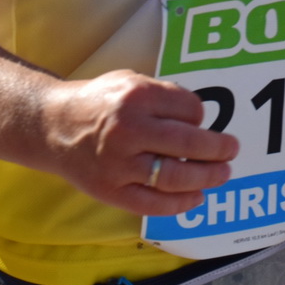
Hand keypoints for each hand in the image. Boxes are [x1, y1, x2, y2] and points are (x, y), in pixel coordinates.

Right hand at [39, 70, 237, 216]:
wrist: (52, 127)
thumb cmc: (98, 101)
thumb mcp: (129, 80)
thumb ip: (163, 95)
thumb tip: (201, 118)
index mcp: (137, 96)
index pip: (189, 109)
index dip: (200, 116)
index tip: (199, 120)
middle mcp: (129, 129)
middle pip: (188, 143)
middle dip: (218, 149)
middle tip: (232, 150)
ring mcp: (119, 163)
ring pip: (175, 176)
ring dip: (207, 177)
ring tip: (223, 174)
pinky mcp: (111, 190)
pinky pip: (153, 203)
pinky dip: (180, 204)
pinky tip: (196, 197)